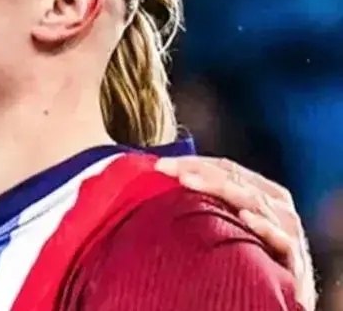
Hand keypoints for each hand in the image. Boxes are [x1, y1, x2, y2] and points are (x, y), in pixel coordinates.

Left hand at [155, 157, 315, 309]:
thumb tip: (168, 184)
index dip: (193, 162)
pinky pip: (281, 239)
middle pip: (235, 179)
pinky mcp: (295, 258)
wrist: (289, 292)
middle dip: (198, 170)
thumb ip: (211, 204)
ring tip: (188, 182)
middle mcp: (277, 206)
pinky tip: (245, 218)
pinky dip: (264, 227)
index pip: (226, 168)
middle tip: (166, 169)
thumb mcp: (233, 225)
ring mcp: (287, 229)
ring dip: (221, 188)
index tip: (160, 164)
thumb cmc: (255, 256)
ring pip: (254, 201)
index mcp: (262, 192)